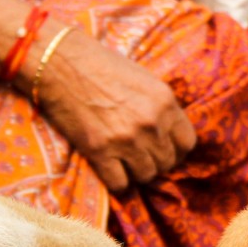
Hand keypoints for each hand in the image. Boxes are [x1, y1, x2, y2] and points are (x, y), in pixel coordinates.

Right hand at [27, 25, 196, 192]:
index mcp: (166, 102)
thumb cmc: (102, 66)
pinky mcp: (100, 151)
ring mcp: (126, 139)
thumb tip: (169, 133)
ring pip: (146, 175)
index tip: (164, 149)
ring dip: (136, 172)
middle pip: (167, 162)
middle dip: (155, 162)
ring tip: (125, 162)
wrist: (60, 63)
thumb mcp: (145, 80)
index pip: (187, 143)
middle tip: (140, 156)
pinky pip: (120, 183)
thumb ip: (160, 107)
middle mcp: (151, 123)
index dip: (176, 150)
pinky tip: (110, 170)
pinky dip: (116, 182)